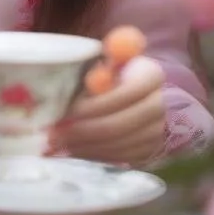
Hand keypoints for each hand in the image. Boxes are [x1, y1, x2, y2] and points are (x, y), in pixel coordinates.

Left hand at [51, 56, 166, 166]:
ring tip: (56, 140)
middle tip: (54, 131)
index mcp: (151, 75)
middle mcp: (159, 106)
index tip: (67, 110)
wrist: (131, 96)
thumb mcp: (107, 59)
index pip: (127, 93)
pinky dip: (91, 154)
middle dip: (83, 130)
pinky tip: (71, 147)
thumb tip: (102, 63)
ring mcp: (156, 132)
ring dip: (83, 145)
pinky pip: (117, 157)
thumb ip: (104, 57)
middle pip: (121, 124)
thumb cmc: (111, 74)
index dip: (96, 104)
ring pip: (117, 144)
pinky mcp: (147, 152)